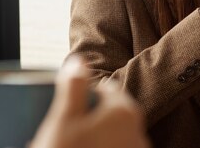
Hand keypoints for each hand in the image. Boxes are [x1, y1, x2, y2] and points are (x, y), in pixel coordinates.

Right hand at [30, 57, 149, 147]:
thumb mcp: (62, 121)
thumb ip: (73, 87)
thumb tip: (79, 60)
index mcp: (124, 111)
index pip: (103, 89)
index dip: (81, 96)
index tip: (63, 111)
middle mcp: (139, 133)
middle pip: (107, 117)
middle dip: (85, 123)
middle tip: (60, 136)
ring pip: (109, 141)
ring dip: (90, 143)